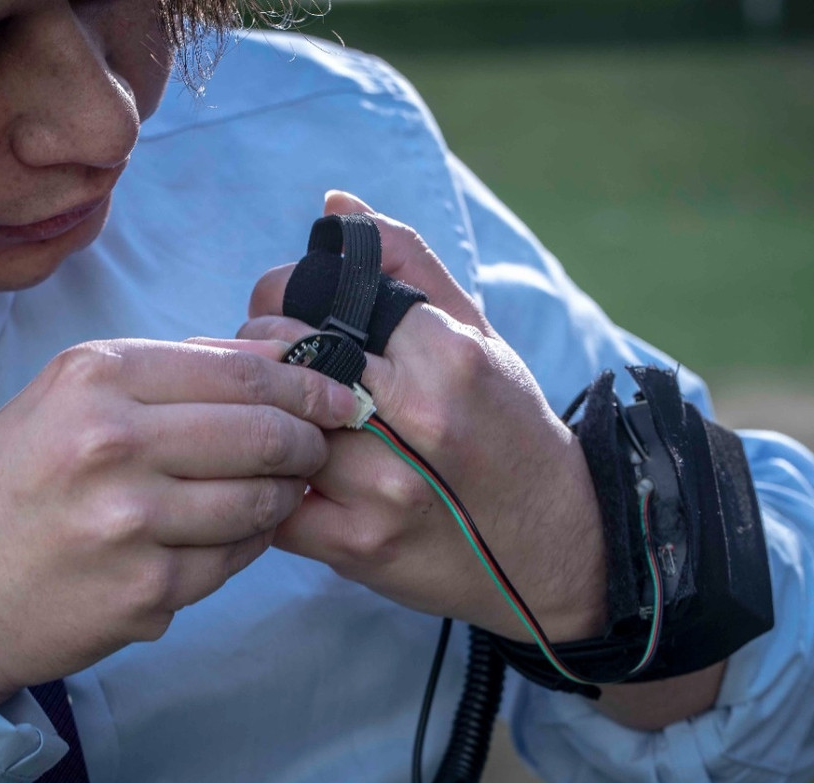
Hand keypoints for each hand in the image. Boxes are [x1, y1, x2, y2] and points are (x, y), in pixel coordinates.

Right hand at [0, 339, 360, 706]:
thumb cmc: (6, 487)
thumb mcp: (66, 397)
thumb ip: (170, 372)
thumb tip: (277, 359)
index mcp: (95, 378)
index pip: (243, 371)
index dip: (309, 382)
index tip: (338, 393)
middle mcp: (115, 443)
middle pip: (266, 433)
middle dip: (311, 440)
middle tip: (319, 446)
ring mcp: (133, 523)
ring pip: (262, 501)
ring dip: (285, 496)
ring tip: (278, 490)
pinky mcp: (147, 592)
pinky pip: (236, 559)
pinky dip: (250, 544)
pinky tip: (234, 534)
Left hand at [236, 191, 607, 643]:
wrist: (552, 545)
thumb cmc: (508, 428)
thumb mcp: (477, 334)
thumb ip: (407, 264)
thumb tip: (335, 205)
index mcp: (446, 356)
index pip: (319, 299)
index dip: (282, 296)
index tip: (284, 310)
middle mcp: (416, 419)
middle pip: (287, 358)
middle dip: (262, 351)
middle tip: (270, 360)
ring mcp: (384, 488)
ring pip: (273, 428)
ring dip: (261, 417)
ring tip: (277, 412)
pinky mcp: (356, 546)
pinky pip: (271, 501)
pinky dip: (265, 482)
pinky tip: (286, 472)